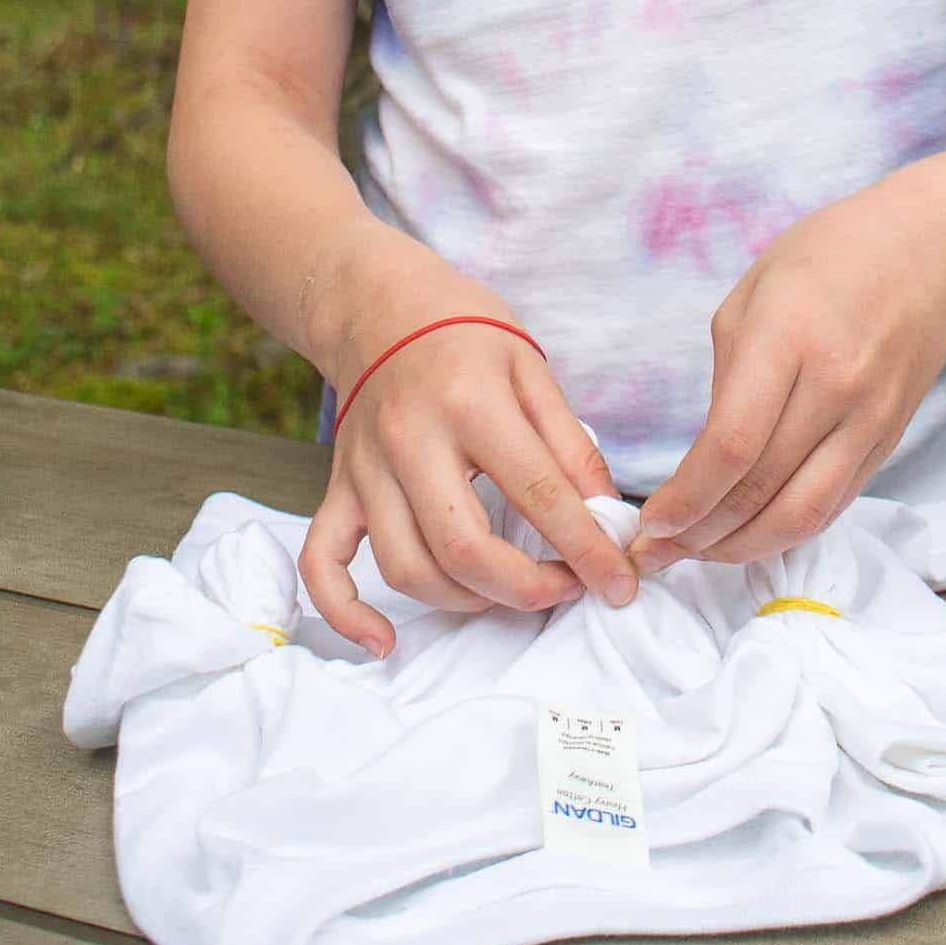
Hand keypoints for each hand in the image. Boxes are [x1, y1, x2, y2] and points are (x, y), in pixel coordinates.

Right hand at [297, 235, 640, 655]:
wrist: (377, 302)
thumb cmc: (464, 330)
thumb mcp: (530, 366)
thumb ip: (569, 442)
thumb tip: (607, 516)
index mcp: (470, 402)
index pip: (538, 494)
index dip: (587, 549)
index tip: (620, 583)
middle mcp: (410, 440)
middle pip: (464, 548)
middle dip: (526, 589)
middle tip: (566, 587)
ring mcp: (365, 469)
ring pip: (405, 568)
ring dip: (464, 601)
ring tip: (507, 590)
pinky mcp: (338, 487)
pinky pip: (325, 563)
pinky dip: (346, 614)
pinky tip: (384, 642)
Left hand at [628, 178, 945, 574]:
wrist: (929, 253)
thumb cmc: (828, 258)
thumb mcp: (753, 293)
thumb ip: (727, 376)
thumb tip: (704, 460)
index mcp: (788, 337)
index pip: (732, 445)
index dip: (686, 498)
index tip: (648, 523)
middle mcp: (835, 386)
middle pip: (762, 490)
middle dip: (699, 535)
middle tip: (654, 553)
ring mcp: (870, 419)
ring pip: (802, 515)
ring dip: (742, 549)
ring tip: (697, 553)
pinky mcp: (888, 441)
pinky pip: (833, 505)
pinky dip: (786, 531)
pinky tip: (749, 535)